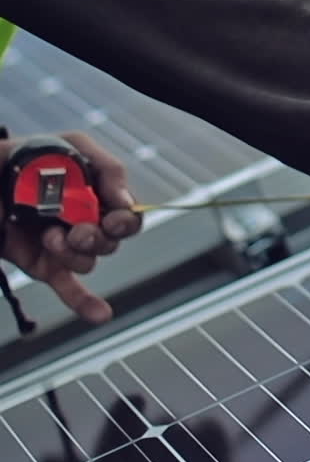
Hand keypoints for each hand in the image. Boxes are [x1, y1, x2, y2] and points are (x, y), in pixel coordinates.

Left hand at [1, 131, 140, 323]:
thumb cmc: (29, 156)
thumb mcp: (73, 147)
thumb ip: (108, 169)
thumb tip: (128, 203)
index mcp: (99, 192)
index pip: (129, 214)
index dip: (126, 220)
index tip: (112, 219)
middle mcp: (86, 220)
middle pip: (112, 242)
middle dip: (96, 238)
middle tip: (75, 231)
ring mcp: (65, 244)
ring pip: (88, 262)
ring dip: (72, 254)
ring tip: (48, 237)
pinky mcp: (44, 264)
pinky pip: (69, 288)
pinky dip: (85, 302)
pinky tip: (101, 314)